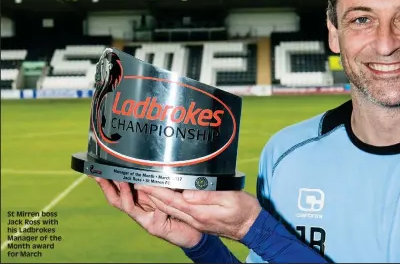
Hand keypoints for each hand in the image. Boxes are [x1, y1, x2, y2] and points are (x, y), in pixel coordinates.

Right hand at [91, 176, 202, 247]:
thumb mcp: (166, 195)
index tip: (98, 170)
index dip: (107, 182)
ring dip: (125, 194)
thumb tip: (151, 167)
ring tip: (123, 181)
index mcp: (140, 203)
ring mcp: (146, 221)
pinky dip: (155, 203)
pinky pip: (155, 213)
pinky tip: (155, 194)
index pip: (118, 191)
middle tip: (99, 175)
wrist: (192, 234)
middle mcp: (139, 212)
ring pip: (129, 207)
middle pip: (117, 200)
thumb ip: (158, 185)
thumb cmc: (180, 213)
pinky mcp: (156, 227)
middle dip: (106, 188)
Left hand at [135, 184, 261, 240]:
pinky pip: (179, 211)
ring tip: (145, 187)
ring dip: (157, 199)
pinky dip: (168, 203)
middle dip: (151, 194)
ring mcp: (197, 220)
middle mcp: (195, 218)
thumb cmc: (245, 211)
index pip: (172, 200)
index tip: (143, 181)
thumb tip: (186, 192)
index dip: (156, 191)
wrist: (253, 227)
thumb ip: (207, 196)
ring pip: (171, 209)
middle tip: (137, 181)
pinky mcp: (200, 220)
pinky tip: (164, 197)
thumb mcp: (230, 198)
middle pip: (167, 205)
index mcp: (199, 212)